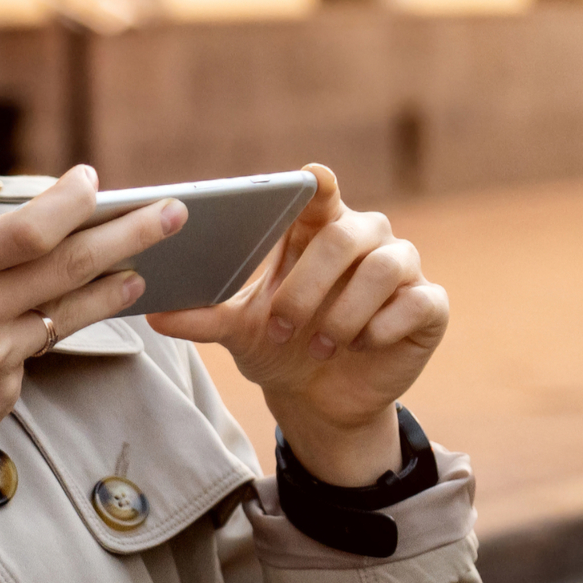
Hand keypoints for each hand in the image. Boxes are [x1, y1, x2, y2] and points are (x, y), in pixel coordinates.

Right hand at [0, 167, 181, 557]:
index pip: (28, 229)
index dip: (71, 202)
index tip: (94, 180)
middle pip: (70, 267)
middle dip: (131, 234)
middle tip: (176, 213)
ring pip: (67, 314)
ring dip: (111, 288)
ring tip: (140, 270)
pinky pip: (32, 353)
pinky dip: (40, 332)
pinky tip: (48, 321)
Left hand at [152, 164, 448, 484]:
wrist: (322, 400)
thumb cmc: (282, 347)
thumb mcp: (240, 332)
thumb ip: (204, 316)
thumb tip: (154, 311)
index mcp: (317, 227)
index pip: (320, 188)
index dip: (317, 183)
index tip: (309, 182)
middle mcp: (365, 237)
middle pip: (344, 234)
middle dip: (308, 284)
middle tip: (282, 327)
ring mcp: (403, 268)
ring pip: (384, 266)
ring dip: (345, 311)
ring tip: (322, 346)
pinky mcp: (429, 305)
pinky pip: (416, 302)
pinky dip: (383, 326)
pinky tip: (362, 345)